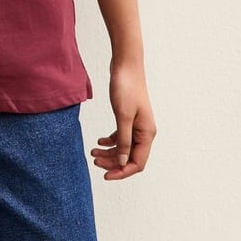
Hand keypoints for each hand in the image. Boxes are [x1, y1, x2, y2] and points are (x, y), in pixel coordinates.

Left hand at [91, 63, 155, 180]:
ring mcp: (137, 125)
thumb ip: (124, 140)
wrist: (126, 64)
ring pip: (124, 148)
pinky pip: (121, 136)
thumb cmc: (126, 87)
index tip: (105, 175)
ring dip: (110, 153)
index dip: (122, 171)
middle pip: (130, 157)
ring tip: (93, 152)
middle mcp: (145, 132)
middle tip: (94, 161)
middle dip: (113, 162)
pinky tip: (99, 142)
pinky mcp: (129, 117)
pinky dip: (111, 141)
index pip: (137, 163)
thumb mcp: (123, 116)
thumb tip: (123, 163)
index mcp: (147, 134)